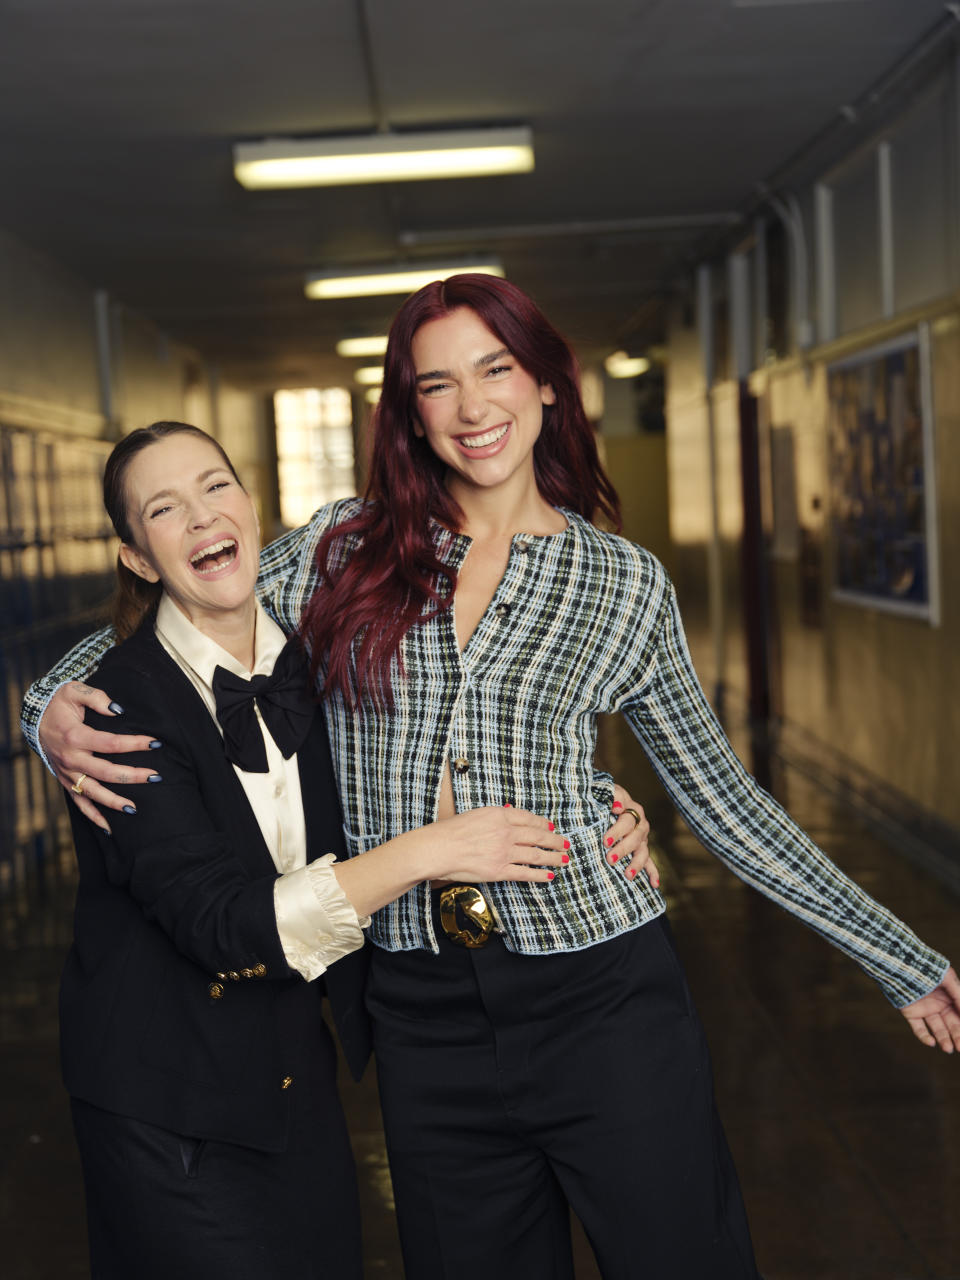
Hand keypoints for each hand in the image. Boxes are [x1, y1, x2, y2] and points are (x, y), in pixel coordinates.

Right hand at [39, 681, 161, 830]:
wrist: (35, 719)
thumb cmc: (59, 704)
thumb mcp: (74, 691)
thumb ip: (97, 698)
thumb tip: (118, 710)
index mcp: (75, 736)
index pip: (111, 743)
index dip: (135, 743)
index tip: (156, 743)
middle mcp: (71, 758)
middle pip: (106, 771)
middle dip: (132, 776)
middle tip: (156, 777)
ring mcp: (68, 773)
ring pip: (93, 792)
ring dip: (114, 802)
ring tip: (135, 809)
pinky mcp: (66, 782)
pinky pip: (80, 803)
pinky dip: (94, 816)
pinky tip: (110, 828)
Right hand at [429, 806, 567, 884]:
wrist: (437, 848)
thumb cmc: (450, 831)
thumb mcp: (475, 815)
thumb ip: (495, 816)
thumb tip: (509, 813)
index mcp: (499, 815)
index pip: (528, 818)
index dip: (543, 824)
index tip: (550, 827)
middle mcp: (505, 832)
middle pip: (538, 836)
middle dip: (554, 840)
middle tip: (565, 843)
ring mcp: (504, 852)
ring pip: (536, 855)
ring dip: (553, 857)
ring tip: (564, 859)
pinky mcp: (499, 870)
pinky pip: (525, 873)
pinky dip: (539, 875)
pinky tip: (549, 876)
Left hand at [607, 784, 658, 887]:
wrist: (608, 799)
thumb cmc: (605, 796)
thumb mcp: (607, 790)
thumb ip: (612, 795)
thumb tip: (617, 807)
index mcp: (633, 809)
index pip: (626, 821)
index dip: (616, 832)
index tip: (605, 842)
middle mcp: (640, 824)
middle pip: (635, 838)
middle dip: (623, 849)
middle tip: (610, 859)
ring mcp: (642, 838)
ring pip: (643, 852)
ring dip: (636, 864)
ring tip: (628, 874)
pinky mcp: (642, 848)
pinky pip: (650, 862)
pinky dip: (653, 873)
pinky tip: (654, 885)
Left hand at [900, 966, 959, 1053]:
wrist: (901, 962)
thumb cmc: (926, 967)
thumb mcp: (947, 978)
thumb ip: (958, 995)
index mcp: (949, 998)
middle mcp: (938, 1005)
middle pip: (951, 1025)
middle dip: (957, 1036)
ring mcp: (924, 1010)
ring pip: (937, 1029)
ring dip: (943, 1039)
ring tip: (948, 1049)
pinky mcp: (910, 1013)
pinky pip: (918, 1028)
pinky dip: (924, 1036)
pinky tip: (931, 1043)